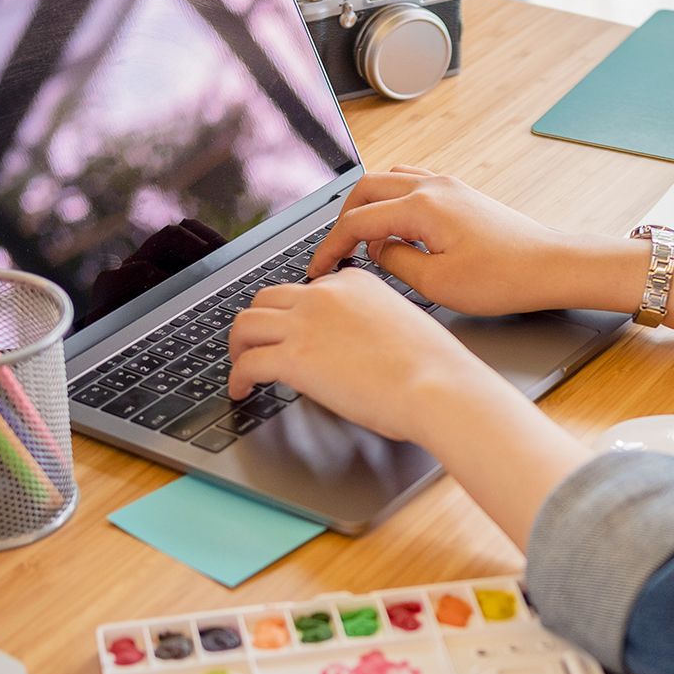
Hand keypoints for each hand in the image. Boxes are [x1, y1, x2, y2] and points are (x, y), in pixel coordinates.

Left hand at [226, 268, 508, 440]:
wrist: (436, 385)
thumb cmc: (432, 366)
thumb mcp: (400, 323)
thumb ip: (368, 323)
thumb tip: (349, 346)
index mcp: (353, 282)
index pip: (307, 289)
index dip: (292, 313)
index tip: (291, 331)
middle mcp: (324, 294)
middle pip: (266, 298)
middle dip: (256, 323)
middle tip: (254, 345)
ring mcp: (305, 323)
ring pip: (245, 324)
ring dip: (237, 346)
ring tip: (240, 366)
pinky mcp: (293, 358)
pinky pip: (246, 364)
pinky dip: (236, 378)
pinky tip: (241, 391)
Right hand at [307, 166, 596, 315]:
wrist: (550, 267)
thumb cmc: (503, 278)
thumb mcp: (437, 284)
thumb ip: (395, 262)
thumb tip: (377, 250)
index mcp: (421, 206)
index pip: (357, 221)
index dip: (330, 247)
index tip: (317, 270)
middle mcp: (433, 186)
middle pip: (365, 190)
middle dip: (343, 221)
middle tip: (335, 252)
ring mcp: (449, 186)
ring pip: (389, 181)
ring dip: (367, 206)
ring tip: (362, 240)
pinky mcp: (462, 194)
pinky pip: (412, 184)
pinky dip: (392, 202)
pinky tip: (397, 228)